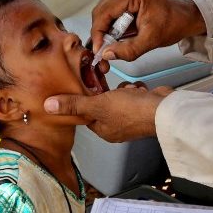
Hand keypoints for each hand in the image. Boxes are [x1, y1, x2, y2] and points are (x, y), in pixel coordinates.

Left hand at [44, 84, 173, 142]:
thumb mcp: (97, 105)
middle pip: (101, 104)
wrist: (164, 110)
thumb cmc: (133, 111)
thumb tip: (49, 106)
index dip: (82, 99)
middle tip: (104, 82)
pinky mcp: (142, 108)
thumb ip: (73, 105)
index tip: (82, 86)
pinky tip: (138, 91)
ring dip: (121, 89)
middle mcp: (116, 127)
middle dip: (104, 91)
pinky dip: (134, 89)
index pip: (85, 113)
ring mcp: (130, 118)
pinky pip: (132, 94)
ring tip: (125, 90)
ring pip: (117, 96)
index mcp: (103, 130)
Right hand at [91, 0, 205, 61]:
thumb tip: (107, 54)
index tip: (99, 50)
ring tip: (114, 44)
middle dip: (101, 32)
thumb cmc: (175, 23)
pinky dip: (113, 25)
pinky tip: (120, 36)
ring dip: (107, 30)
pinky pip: (113, 11)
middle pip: (102, 10)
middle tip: (104, 50)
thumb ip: (128, 49)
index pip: (104, 12)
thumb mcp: (151, 40)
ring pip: (105, 11)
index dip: (98, 33)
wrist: (187, 16)